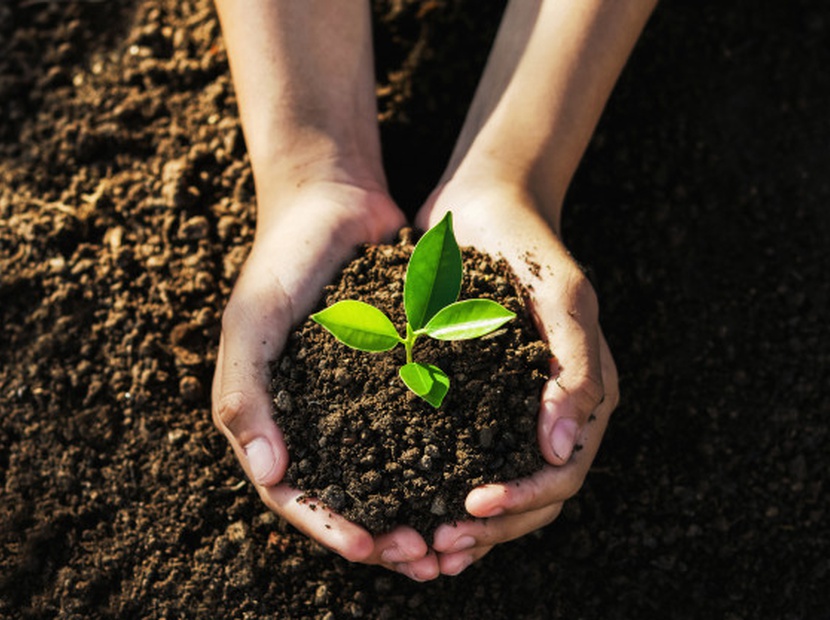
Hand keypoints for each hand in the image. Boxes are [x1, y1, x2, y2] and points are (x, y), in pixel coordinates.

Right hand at [211, 180, 442, 578]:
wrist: (332, 201)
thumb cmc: (282, 260)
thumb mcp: (252, 321)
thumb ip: (246, 393)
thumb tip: (271, 476)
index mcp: (273, 418)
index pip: (296, 494)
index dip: (330, 526)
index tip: (372, 547)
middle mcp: (317, 419)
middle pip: (348, 497)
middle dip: (384, 533)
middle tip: (428, 554)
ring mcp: (360, 401)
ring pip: (390, 474)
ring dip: (418, 509)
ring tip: (455, 534)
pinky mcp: (400, 378)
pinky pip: (422, 427)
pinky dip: (444, 458)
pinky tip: (476, 475)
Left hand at [416, 180, 618, 574]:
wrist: (482, 208)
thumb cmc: (526, 247)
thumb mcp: (560, 297)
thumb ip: (574, 369)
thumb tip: (562, 450)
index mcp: (584, 395)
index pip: (563, 474)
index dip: (523, 502)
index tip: (470, 507)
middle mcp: (552, 411)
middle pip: (532, 498)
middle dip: (489, 528)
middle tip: (435, 546)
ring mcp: (512, 408)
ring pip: (499, 489)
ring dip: (466, 527)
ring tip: (420, 548)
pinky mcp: (473, 399)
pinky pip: (463, 459)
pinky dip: (441, 490)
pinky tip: (409, 508)